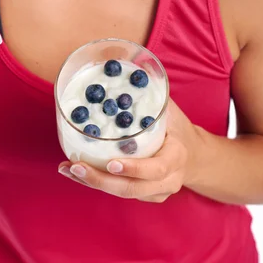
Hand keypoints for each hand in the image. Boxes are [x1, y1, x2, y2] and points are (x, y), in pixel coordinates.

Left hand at [58, 99, 200, 201]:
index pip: (155, 168)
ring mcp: (156, 192)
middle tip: (77, 166)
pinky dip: (97, 184)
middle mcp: (167, 180)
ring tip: (69, 169)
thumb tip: (128, 67)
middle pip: (132, 188)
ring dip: (93, 183)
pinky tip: (76, 173)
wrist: (194, 155)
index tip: (111, 163)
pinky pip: (120, 192)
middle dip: (101, 180)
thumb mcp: (169, 109)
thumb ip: (151, 93)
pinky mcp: (145, 196)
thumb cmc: (178, 127)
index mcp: (175, 157)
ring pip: (122, 193)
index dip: (133, 168)